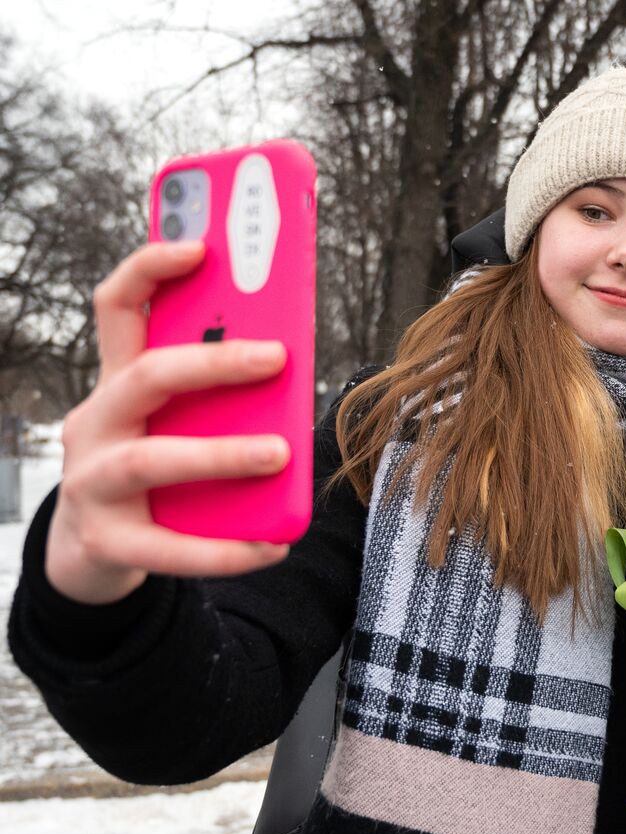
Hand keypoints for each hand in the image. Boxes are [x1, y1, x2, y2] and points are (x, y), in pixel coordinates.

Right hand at [46, 242, 291, 604]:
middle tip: (277, 357)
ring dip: (220, 454)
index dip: (150, 271)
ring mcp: (93, 484)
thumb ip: (215, 396)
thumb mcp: (172, 423)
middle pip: (145, 378)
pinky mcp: (107, 542)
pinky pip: (169, 549)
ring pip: (153, 461)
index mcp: (117, 383)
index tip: (200, 247)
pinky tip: (272, 545)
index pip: (117, 309)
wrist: (92, 552)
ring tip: (280, 453)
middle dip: (212, 362)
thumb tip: (291, 367)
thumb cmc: (154, 472)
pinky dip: (224, 550)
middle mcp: (97, 424)